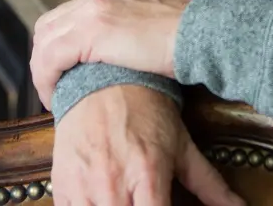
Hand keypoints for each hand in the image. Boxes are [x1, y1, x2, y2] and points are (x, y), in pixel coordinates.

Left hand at [32, 0, 189, 110]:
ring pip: (44, 41)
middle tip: (52, 84)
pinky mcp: (89, 31)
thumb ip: (136, 27)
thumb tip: (128, 51)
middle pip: (50, 24)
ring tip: (52, 94)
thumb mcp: (156, 22)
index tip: (66, 69)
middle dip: (45, 56)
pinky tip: (54, 96)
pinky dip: (45, 78)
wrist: (200, 34)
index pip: (72, 12)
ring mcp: (93, 8)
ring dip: (42, 70)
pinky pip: (49, 58)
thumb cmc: (189, 37)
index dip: (62, 43)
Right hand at [52, 84, 244, 205]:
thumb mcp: (181, 144)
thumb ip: (210, 184)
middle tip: (147, 202)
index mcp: (148, 176)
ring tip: (129, 201)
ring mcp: (84, 187)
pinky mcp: (63, 185)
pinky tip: (104, 202)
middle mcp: (114, 185)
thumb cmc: (148, 112)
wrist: (104, 78)